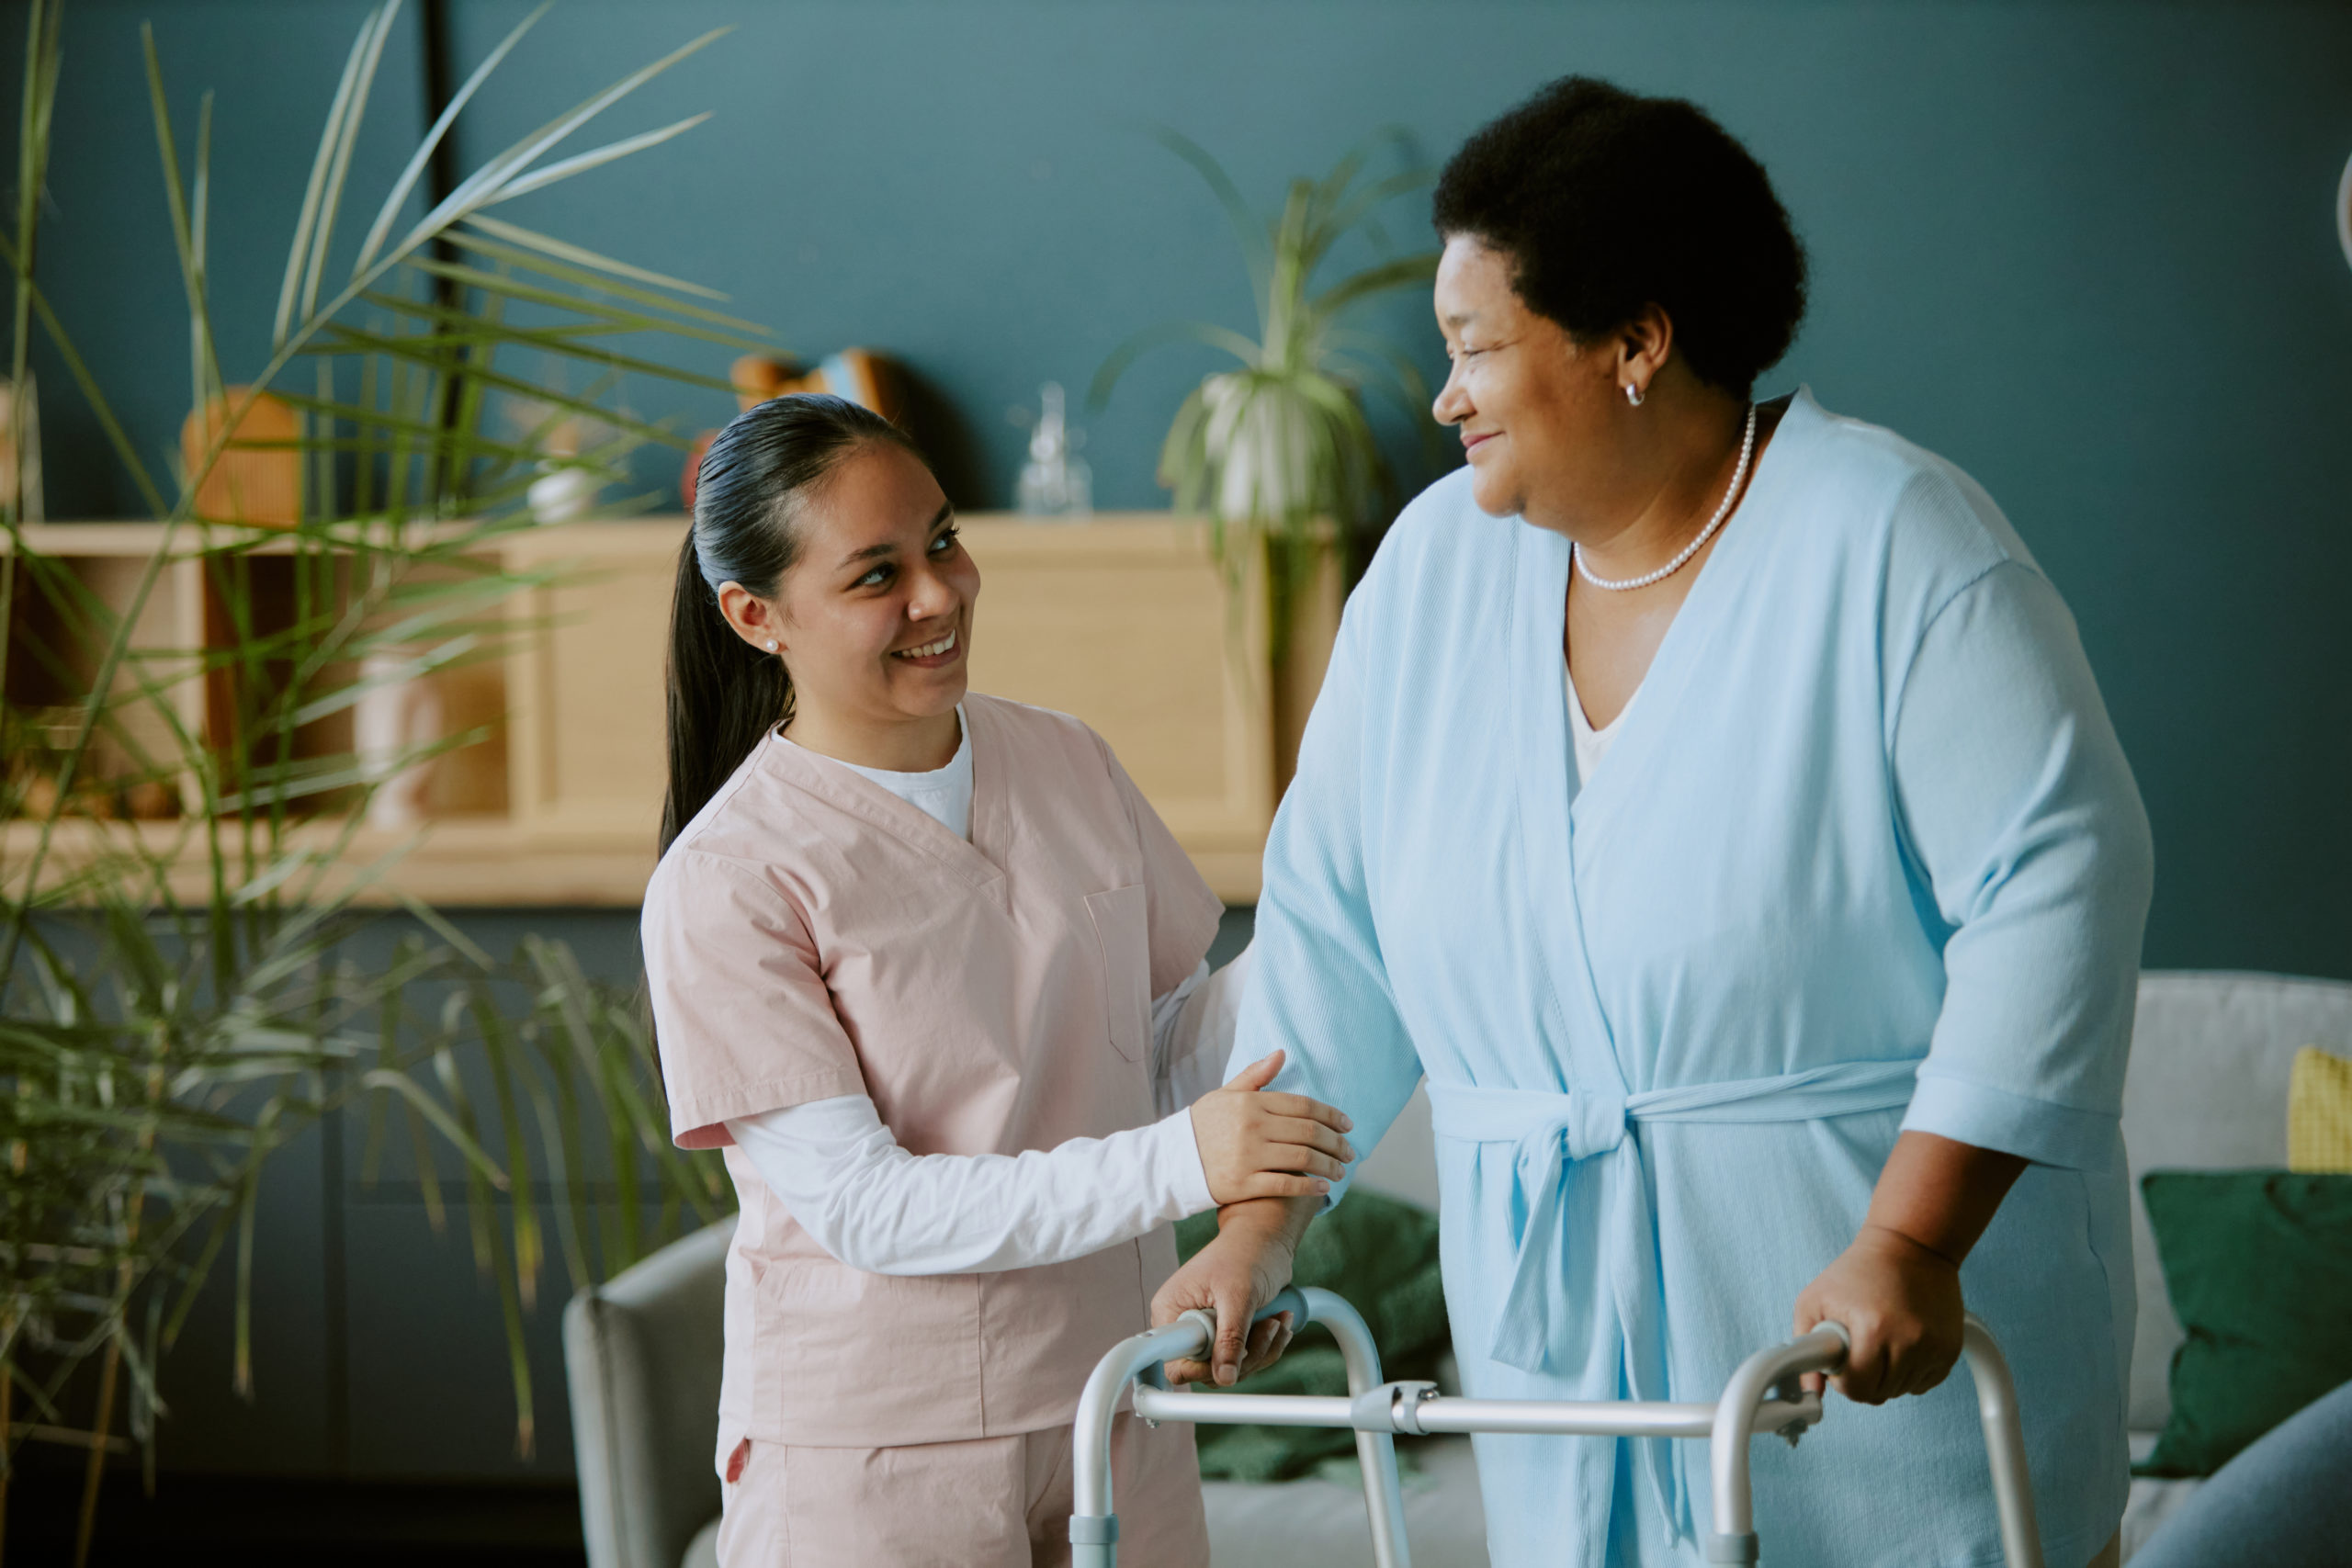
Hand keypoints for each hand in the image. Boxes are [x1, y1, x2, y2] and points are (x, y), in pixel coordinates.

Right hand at [1150, 1197, 1309, 1386]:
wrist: (1266, 1238)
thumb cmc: (1246, 1253)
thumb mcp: (1238, 1295)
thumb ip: (1230, 1338)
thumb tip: (1225, 1378)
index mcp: (1171, 1311)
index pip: (1173, 1362)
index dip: (1201, 1369)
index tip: (1232, 1358)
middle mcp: (1184, 1325)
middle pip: (1207, 1370)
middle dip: (1245, 1355)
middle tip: (1268, 1326)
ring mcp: (1206, 1331)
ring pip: (1231, 1367)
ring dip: (1262, 1349)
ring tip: (1279, 1320)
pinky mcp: (1227, 1334)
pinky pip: (1245, 1358)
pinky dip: (1267, 1345)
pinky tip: (1280, 1322)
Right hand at [1187, 1050, 1355, 1204]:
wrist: (1171, 1161)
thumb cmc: (1202, 1126)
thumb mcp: (1225, 1094)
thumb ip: (1255, 1076)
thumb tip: (1282, 1053)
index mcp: (1251, 1103)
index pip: (1302, 1106)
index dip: (1330, 1115)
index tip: (1347, 1125)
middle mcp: (1252, 1128)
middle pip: (1308, 1132)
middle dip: (1335, 1142)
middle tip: (1350, 1151)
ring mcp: (1248, 1157)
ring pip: (1302, 1158)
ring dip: (1328, 1165)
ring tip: (1341, 1171)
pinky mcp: (1244, 1184)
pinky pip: (1285, 1184)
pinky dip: (1309, 1187)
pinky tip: (1322, 1188)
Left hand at [1792, 1223, 1965, 1404]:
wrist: (1910, 1247)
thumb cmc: (1858, 1272)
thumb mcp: (1815, 1300)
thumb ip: (1805, 1348)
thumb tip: (1810, 1391)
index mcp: (1874, 1329)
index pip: (1857, 1388)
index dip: (1842, 1379)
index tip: (1840, 1359)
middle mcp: (1910, 1342)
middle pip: (1880, 1393)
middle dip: (1863, 1378)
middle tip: (1858, 1347)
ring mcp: (1935, 1348)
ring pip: (1902, 1391)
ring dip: (1886, 1375)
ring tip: (1880, 1340)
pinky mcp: (1951, 1351)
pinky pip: (1924, 1383)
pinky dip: (1909, 1372)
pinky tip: (1901, 1343)